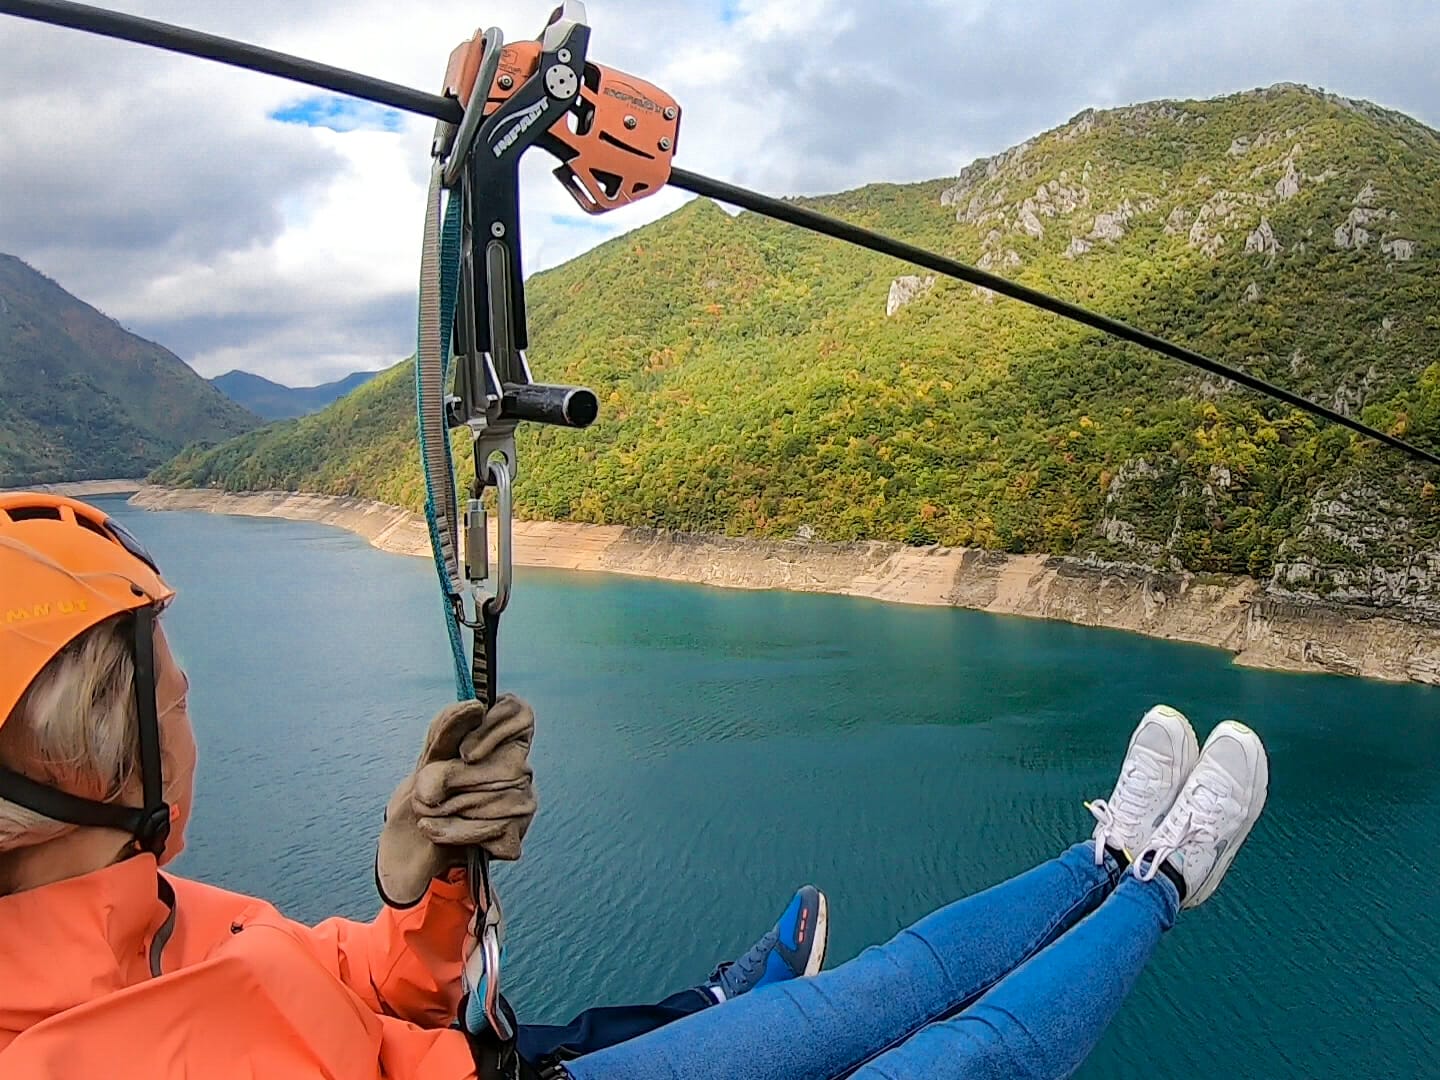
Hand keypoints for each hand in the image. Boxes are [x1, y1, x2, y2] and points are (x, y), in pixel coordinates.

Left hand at [376, 694, 537, 907]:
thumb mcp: (429, 753)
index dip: (494, 730)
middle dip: (456, 780)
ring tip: (427, 811)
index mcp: (501, 740)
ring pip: (497, 800)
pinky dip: (454, 832)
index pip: (520, 716)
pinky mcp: (513, 837)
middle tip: (426, 788)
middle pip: (506, 764)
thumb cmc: (423, 791)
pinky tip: (437, 830)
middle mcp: (519, 768)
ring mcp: (522, 803)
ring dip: (448, 808)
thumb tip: (475, 706)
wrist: (407, 841)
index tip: (463, 750)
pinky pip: (492, 831)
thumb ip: (449, 726)